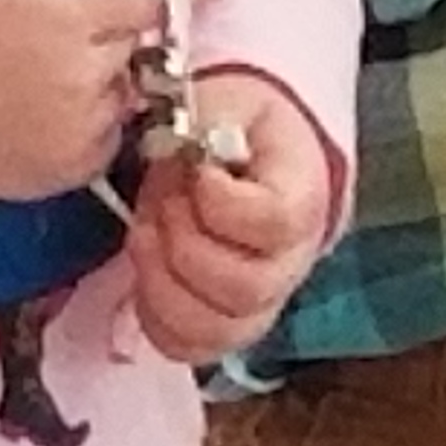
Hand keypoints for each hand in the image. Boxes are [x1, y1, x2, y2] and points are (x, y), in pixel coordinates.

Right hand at [0, 0, 201, 203]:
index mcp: (62, 11)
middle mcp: (79, 75)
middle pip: (140, 47)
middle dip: (117, 26)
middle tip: (55, 13)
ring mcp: (67, 133)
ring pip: (122, 99)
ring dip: (107, 76)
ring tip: (45, 60)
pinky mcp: (46, 177)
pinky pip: (96, 146)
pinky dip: (87, 123)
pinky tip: (41, 104)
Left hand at [127, 71, 340, 361]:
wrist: (245, 151)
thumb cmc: (236, 127)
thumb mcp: (226, 99)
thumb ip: (207, 116)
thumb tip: (182, 149)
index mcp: (301, 200)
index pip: (275, 224)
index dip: (224, 205)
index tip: (197, 173)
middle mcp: (289, 263)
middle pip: (244, 288)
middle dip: (184, 244)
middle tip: (162, 202)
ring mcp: (257, 302)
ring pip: (215, 329)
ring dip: (162, 284)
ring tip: (147, 234)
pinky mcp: (220, 323)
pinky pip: (187, 346)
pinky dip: (154, 317)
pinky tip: (145, 274)